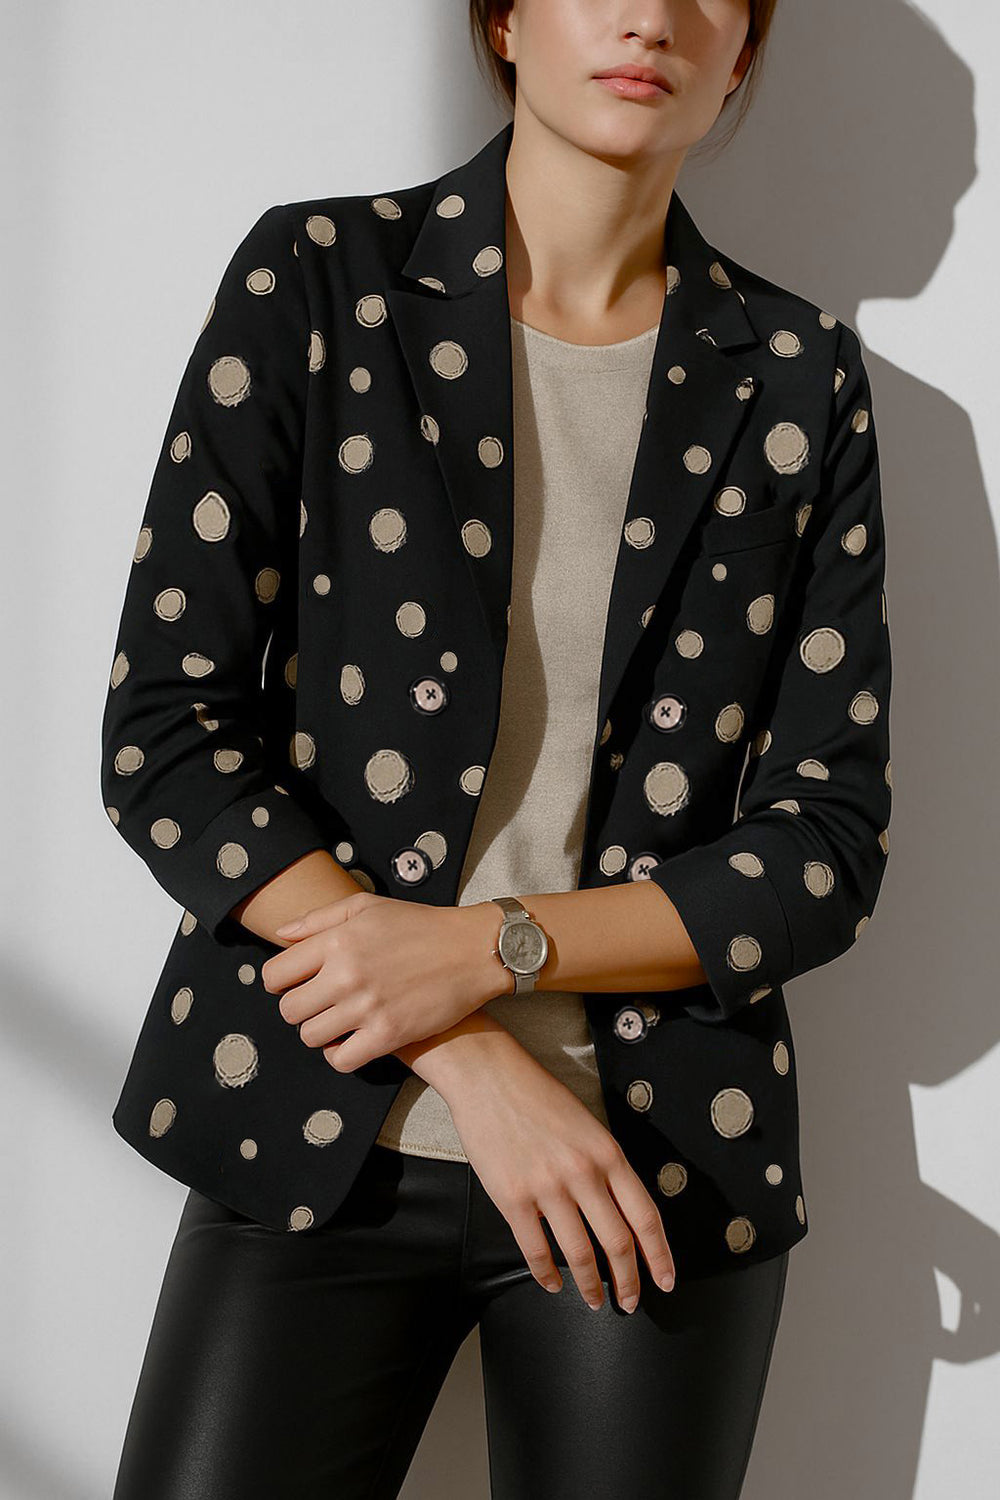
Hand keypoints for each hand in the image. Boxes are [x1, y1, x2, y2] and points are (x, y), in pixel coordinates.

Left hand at [260, 891, 510, 1071]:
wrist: (473, 950)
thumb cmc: (421, 926)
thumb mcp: (368, 907)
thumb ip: (319, 918)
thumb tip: (281, 934)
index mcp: (337, 940)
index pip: (275, 975)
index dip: (279, 982)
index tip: (294, 984)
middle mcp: (346, 974)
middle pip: (289, 1010)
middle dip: (300, 1008)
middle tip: (321, 1003)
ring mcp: (367, 1007)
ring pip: (310, 1037)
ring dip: (320, 1031)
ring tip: (339, 1020)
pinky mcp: (388, 1034)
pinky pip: (340, 1060)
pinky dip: (340, 1054)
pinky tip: (352, 1040)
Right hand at [445, 1035, 676, 1311]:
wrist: (488, 1076)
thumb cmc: (538, 1096)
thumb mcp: (587, 1125)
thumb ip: (605, 1165)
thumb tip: (619, 1210)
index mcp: (608, 1153)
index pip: (645, 1216)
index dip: (659, 1256)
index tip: (666, 1280)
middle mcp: (583, 1174)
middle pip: (618, 1243)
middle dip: (629, 1281)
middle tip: (630, 1303)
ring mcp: (547, 1188)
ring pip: (580, 1254)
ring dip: (591, 1286)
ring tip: (594, 1301)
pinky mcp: (512, 1198)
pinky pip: (536, 1251)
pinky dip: (547, 1275)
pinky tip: (553, 1283)